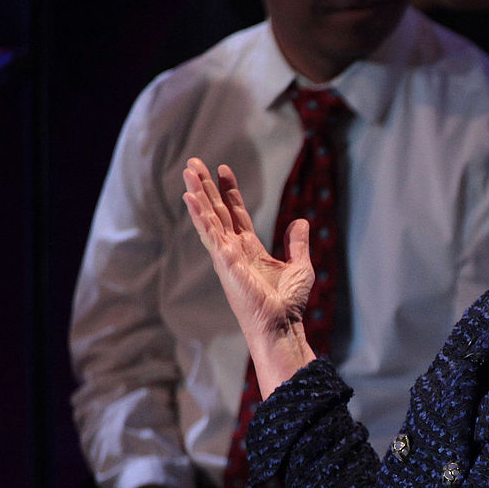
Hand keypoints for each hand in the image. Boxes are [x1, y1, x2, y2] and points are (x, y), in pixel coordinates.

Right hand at [182, 157, 315, 394]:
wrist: (283, 325)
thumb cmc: (289, 304)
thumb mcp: (300, 266)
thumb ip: (298, 243)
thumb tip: (300, 221)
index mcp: (249, 249)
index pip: (236, 214)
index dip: (229, 191)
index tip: (223, 170)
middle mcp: (234, 250)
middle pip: (217, 211)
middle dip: (205, 186)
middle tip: (194, 163)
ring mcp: (226, 256)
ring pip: (209, 218)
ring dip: (197, 194)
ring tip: (188, 170)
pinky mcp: (225, 262)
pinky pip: (210, 234)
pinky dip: (200, 215)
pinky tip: (190, 197)